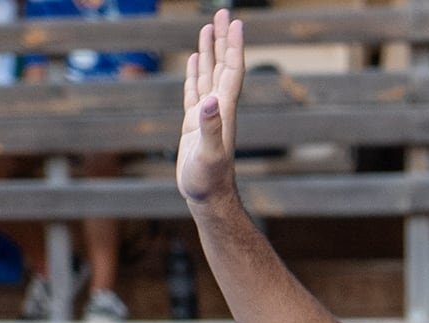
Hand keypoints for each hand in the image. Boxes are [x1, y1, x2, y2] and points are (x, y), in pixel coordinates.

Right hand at [178, 10, 244, 205]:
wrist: (208, 198)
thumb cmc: (209, 180)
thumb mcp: (209, 154)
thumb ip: (210, 128)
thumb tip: (210, 102)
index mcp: (224, 110)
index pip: (231, 70)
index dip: (233, 46)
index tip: (235, 21)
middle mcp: (218, 108)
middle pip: (222, 65)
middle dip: (222, 39)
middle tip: (222, 12)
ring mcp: (206, 114)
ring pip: (207, 74)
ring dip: (209, 51)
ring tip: (208, 28)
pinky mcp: (193, 123)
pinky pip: (194, 90)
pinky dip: (194, 72)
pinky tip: (193, 60)